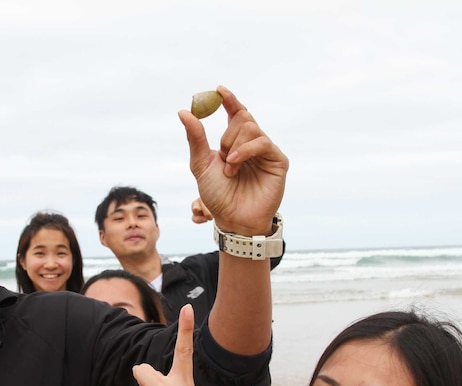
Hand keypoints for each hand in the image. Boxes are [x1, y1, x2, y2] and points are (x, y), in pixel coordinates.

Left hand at [179, 85, 288, 236]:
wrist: (233, 219)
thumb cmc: (218, 195)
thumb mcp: (201, 164)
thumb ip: (195, 138)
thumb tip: (183, 111)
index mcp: (235, 142)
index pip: (236, 113)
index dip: (229, 100)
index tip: (219, 90)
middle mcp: (252, 144)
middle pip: (242, 118)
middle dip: (227, 135)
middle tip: (221, 155)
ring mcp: (266, 152)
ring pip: (251, 128)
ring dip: (234, 147)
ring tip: (229, 169)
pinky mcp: (278, 161)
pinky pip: (262, 142)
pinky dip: (245, 150)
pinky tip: (234, 164)